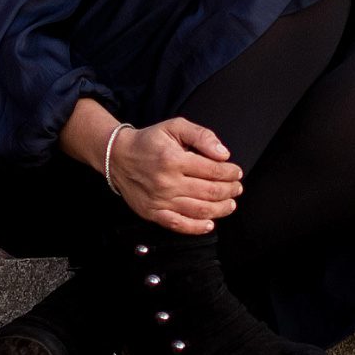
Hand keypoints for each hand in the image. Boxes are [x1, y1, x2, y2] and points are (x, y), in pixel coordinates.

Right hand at [106, 117, 242, 232]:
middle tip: (237, 188)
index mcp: (174, 159)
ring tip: (230, 204)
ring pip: (199, 210)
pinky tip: (209, 224)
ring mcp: (160, 200)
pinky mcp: (153, 213)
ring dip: (220, 209)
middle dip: (230, 191)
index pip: (213, 170)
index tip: (236, 172)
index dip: (231, 173)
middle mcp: (167, 182)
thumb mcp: (175, 127)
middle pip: (210, 192)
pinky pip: (179, 225)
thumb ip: (201, 136)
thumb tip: (223, 154)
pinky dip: (197, 227)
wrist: (118, 156)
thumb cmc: (148, 141)